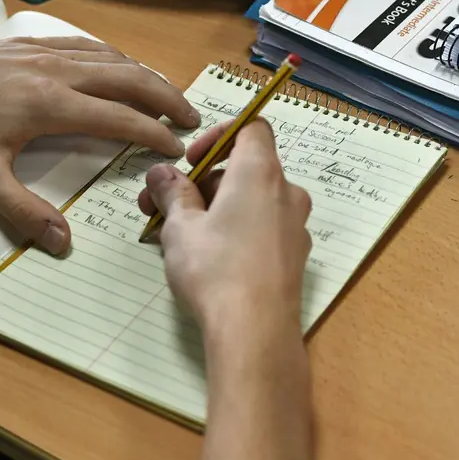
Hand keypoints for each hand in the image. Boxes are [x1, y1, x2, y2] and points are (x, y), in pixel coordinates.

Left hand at [0, 37, 199, 253]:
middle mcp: (56, 72)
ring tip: (168, 95)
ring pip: (113, 58)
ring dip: (146, 76)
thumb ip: (24, 211)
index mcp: (50, 104)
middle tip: (192, 118)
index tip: (176, 148)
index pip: (120, 118)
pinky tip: (122, 68)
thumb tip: (62, 244)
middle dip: (167, 98)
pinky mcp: (32, 44)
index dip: (154, 134)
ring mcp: (45, 52)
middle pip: (129, 79)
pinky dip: (117, 58)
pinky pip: (89, 46)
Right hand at [137, 119, 311, 333]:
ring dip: (216, 208)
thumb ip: (172, 193)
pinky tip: (208, 258)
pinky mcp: (296, 255)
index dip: (218, 134)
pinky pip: (264, 227)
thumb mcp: (181, 228)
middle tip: (164, 206)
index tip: (190, 160)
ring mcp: (296, 225)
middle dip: (204, 181)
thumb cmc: (215, 270)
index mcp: (261, 172)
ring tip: (177, 236)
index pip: (252, 128)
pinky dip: (237, 229)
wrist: (256, 331)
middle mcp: (287, 192)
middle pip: (247, 168)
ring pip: (253, 200)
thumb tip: (161, 174)